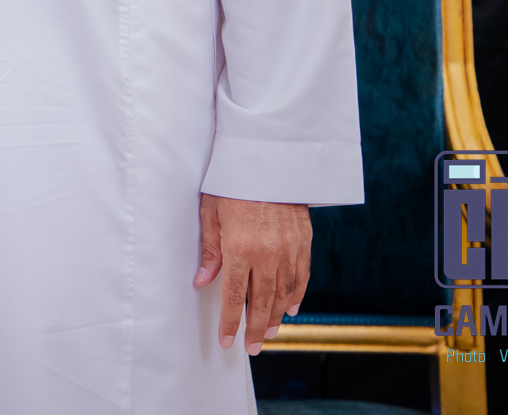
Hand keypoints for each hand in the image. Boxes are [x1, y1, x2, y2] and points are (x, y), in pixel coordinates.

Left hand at [194, 193, 310, 354]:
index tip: (228, 341)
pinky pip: (302, 276)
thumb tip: (203, 282)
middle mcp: (267, 253)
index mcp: (239, 247)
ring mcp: (289, 249)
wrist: (269, 159)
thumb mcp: (211, 212)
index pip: (233, 295)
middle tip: (252, 348)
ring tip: (270, 333)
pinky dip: (297, 295)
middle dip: (256, 328)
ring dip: (276, 316)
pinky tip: (291, 308)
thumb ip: (210, 250)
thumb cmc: (233, 182)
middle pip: (261, 301)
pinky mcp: (304, 241)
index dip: (230, 321)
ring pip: (284, 293)